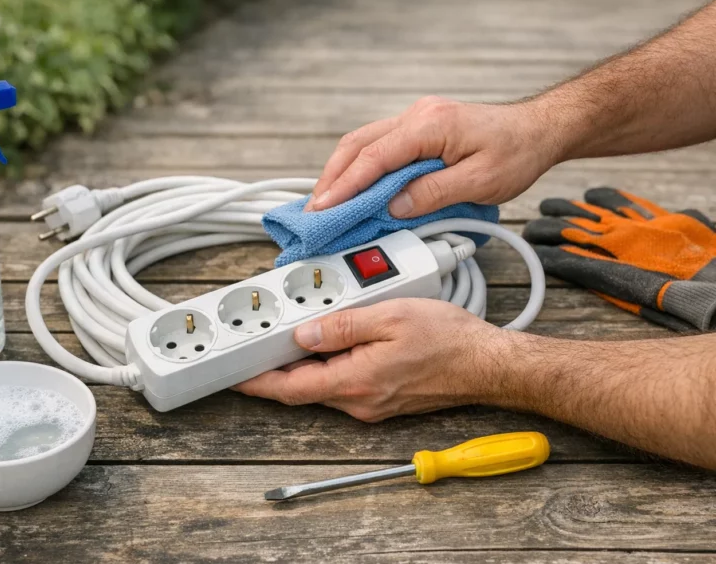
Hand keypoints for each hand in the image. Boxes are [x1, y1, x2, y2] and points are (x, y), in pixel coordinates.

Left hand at [233, 299, 508, 421]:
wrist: (487, 364)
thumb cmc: (448, 340)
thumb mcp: (389, 317)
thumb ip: (342, 326)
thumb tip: (305, 333)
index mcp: (353, 381)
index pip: (289, 388)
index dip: (256, 382)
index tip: (232, 375)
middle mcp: (358, 401)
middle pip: (302, 387)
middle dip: (276, 366)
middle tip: (260, 340)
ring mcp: (370, 403)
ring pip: (322, 384)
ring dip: (305, 363)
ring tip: (301, 329)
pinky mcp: (381, 399)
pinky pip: (343, 382)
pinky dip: (330, 364)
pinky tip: (335, 340)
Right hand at [306, 97, 560, 217]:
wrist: (539, 130)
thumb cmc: (517, 152)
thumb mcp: (480, 181)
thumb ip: (433, 194)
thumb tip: (394, 208)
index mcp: (429, 125)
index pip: (374, 157)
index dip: (345, 185)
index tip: (324, 208)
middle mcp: (417, 116)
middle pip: (357, 145)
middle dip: (332, 177)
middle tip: (314, 210)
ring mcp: (416, 120)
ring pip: (363, 143)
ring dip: (342, 172)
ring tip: (326, 203)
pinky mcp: (419, 129)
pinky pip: (379, 146)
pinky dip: (360, 167)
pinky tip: (353, 188)